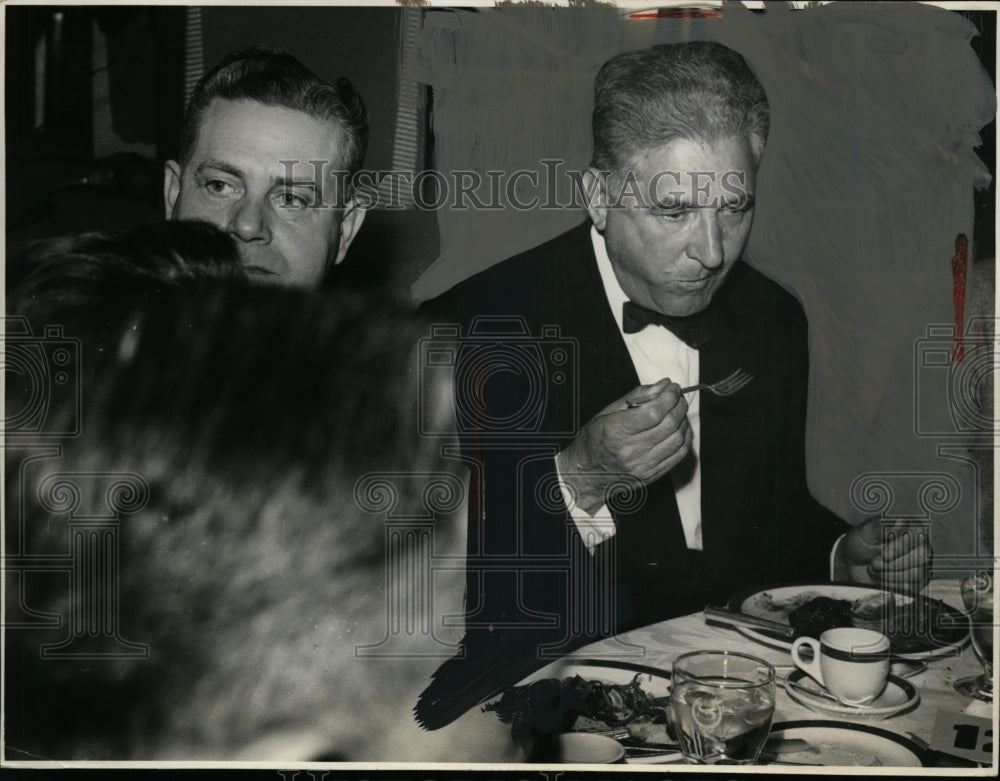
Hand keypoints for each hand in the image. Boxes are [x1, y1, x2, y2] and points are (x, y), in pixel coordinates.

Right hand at [555, 379, 692, 513]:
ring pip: (677, 439)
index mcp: (616, 431)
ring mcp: (643, 465)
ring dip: (683, 420)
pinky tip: (680, 428)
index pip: (654, 412)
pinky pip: (678, 455)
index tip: (672, 388)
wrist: (586, 475)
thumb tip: (663, 385)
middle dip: (679, 405)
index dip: (669, 397)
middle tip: (678, 397)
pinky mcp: (652, 475)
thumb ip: (636, 397)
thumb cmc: (593, 441)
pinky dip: (685, 438)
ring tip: (678, 411)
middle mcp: (630, 450)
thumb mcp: (607, 413)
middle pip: (669, 424)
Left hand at [835, 517, 931, 593]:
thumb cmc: (861, 542)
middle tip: (874, 563)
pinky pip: (912, 589)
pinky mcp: (917, 583)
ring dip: (889, 574)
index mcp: (912, 527)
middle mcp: (922, 545)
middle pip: (922, 557)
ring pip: (917, 574)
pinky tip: (880, 578)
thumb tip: (899, 522)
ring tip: (875, 568)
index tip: (884, 554)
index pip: (918, 536)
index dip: (900, 548)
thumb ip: (881, 525)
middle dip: (893, 563)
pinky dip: (891, 585)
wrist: (851, 562)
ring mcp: (922, 565)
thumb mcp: (866, 531)